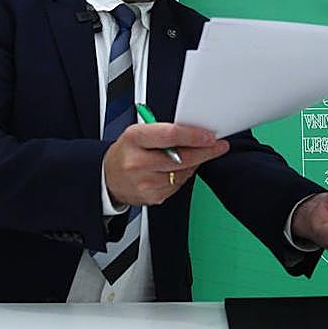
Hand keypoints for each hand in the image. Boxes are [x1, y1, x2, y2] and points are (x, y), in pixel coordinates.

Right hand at [103, 122, 228, 206]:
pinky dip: (182, 176)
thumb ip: (164, 131)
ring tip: (192, 156)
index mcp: (135, 138)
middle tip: (218, 146)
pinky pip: (178, 185)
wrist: (108, 178)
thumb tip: (195, 131)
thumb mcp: (139, 133)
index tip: (210, 136)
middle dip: (205, 151)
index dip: (194, 136)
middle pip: (181, 157)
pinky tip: (176, 170)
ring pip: (183, 172)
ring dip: (194, 164)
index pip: (170, 135)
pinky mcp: (152, 196)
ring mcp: (144, 182)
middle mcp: (138, 161)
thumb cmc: (127, 152)